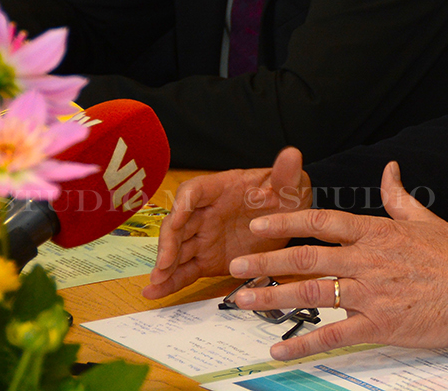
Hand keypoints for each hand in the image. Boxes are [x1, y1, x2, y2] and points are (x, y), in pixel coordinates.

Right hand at [144, 146, 309, 298]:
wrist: (292, 219)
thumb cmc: (286, 194)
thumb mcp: (290, 184)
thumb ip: (286, 173)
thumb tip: (292, 155)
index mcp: (221, 189)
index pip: (194, 192)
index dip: (183, 205)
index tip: (177, 219)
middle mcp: (206, 213)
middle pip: (178, 224)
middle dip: (169, 243)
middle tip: (164, 263)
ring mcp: (204, 237)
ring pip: (178, 250)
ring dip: (165, 265)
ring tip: (155, 281)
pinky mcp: (208, 259)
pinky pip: (186, 270)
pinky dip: (171, 281)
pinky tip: (155, 292)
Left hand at [222, 160, 447, 360]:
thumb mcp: (426, 219)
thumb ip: (399, 197)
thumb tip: (388, 169)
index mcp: (377, 233)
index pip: (323, 222)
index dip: (286, 221)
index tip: (259, 223)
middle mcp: (367, 261)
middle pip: (306, 257)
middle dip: (265, 261)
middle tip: (234, 266)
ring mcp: (370, 293)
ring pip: (311, 293)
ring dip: (272, 297)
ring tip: (242, 301)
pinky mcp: (377, 324)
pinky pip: (332, 334)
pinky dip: (303, 343)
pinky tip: (278, 350)